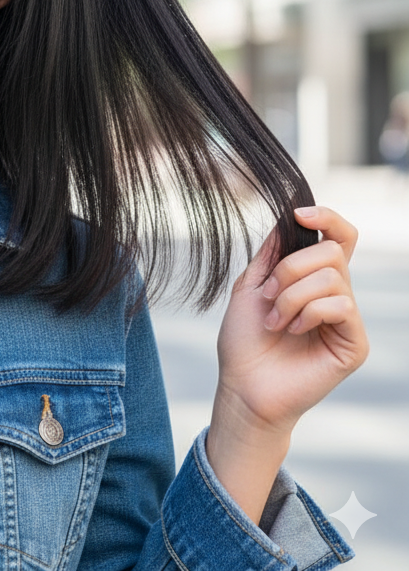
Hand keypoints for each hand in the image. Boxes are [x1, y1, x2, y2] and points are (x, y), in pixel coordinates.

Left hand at [206, 206, 368, 522]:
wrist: (243, 383)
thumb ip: (272, 253)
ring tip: (275, 320)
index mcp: (313, 278)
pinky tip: (292, 331)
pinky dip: (307, 312)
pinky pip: (340, 304)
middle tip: (268, 296)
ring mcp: (347, 318)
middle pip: (331, 250)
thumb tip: (287, 217)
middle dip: (290, 267)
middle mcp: (336, 294)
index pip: (339, 237)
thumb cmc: (244, 340)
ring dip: (291, 296)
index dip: (326, 217)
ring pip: (332, 276)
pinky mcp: (354, 342)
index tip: (297, 214)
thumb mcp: (251, 286)